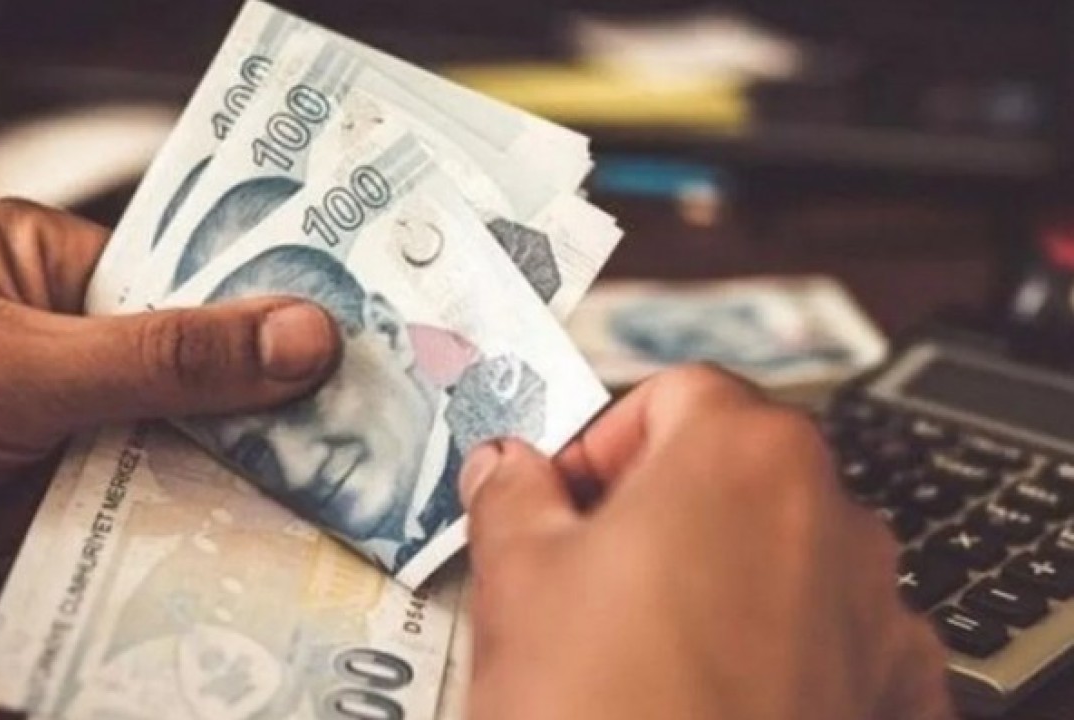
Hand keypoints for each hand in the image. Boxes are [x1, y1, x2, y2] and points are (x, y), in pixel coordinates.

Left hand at [0, 199, 339, 639]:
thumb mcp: (18, 366)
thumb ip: (165, 359)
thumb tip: (307, 336)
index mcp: (49, 264)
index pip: (189, 279)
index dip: (274, 310)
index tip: (370, 339)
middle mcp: (63, 339)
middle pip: (195, 371)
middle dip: (270, 406)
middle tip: (378, 431)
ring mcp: (59, 427)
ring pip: (179, 448)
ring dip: (241, 475)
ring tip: (347, 495)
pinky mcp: (49, 504)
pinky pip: (142, 511)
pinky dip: (193, 530)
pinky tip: (266, 545)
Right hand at [459, 366, 953, 719]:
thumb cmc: (602, 712)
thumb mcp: (518, 583)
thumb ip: (511, 495)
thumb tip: (506, 468)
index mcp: (744, 456)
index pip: (675, 394)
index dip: (604, 440)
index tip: (565, 496)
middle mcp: (835, 517)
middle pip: (737, 469)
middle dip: (662, 507)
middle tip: (591, 569)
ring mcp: (878, 610)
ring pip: (785, 554)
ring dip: (722, 576)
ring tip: (648, 646)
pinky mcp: (896, 692)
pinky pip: (834, 639)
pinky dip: (784, 650)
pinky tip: (716, 694)